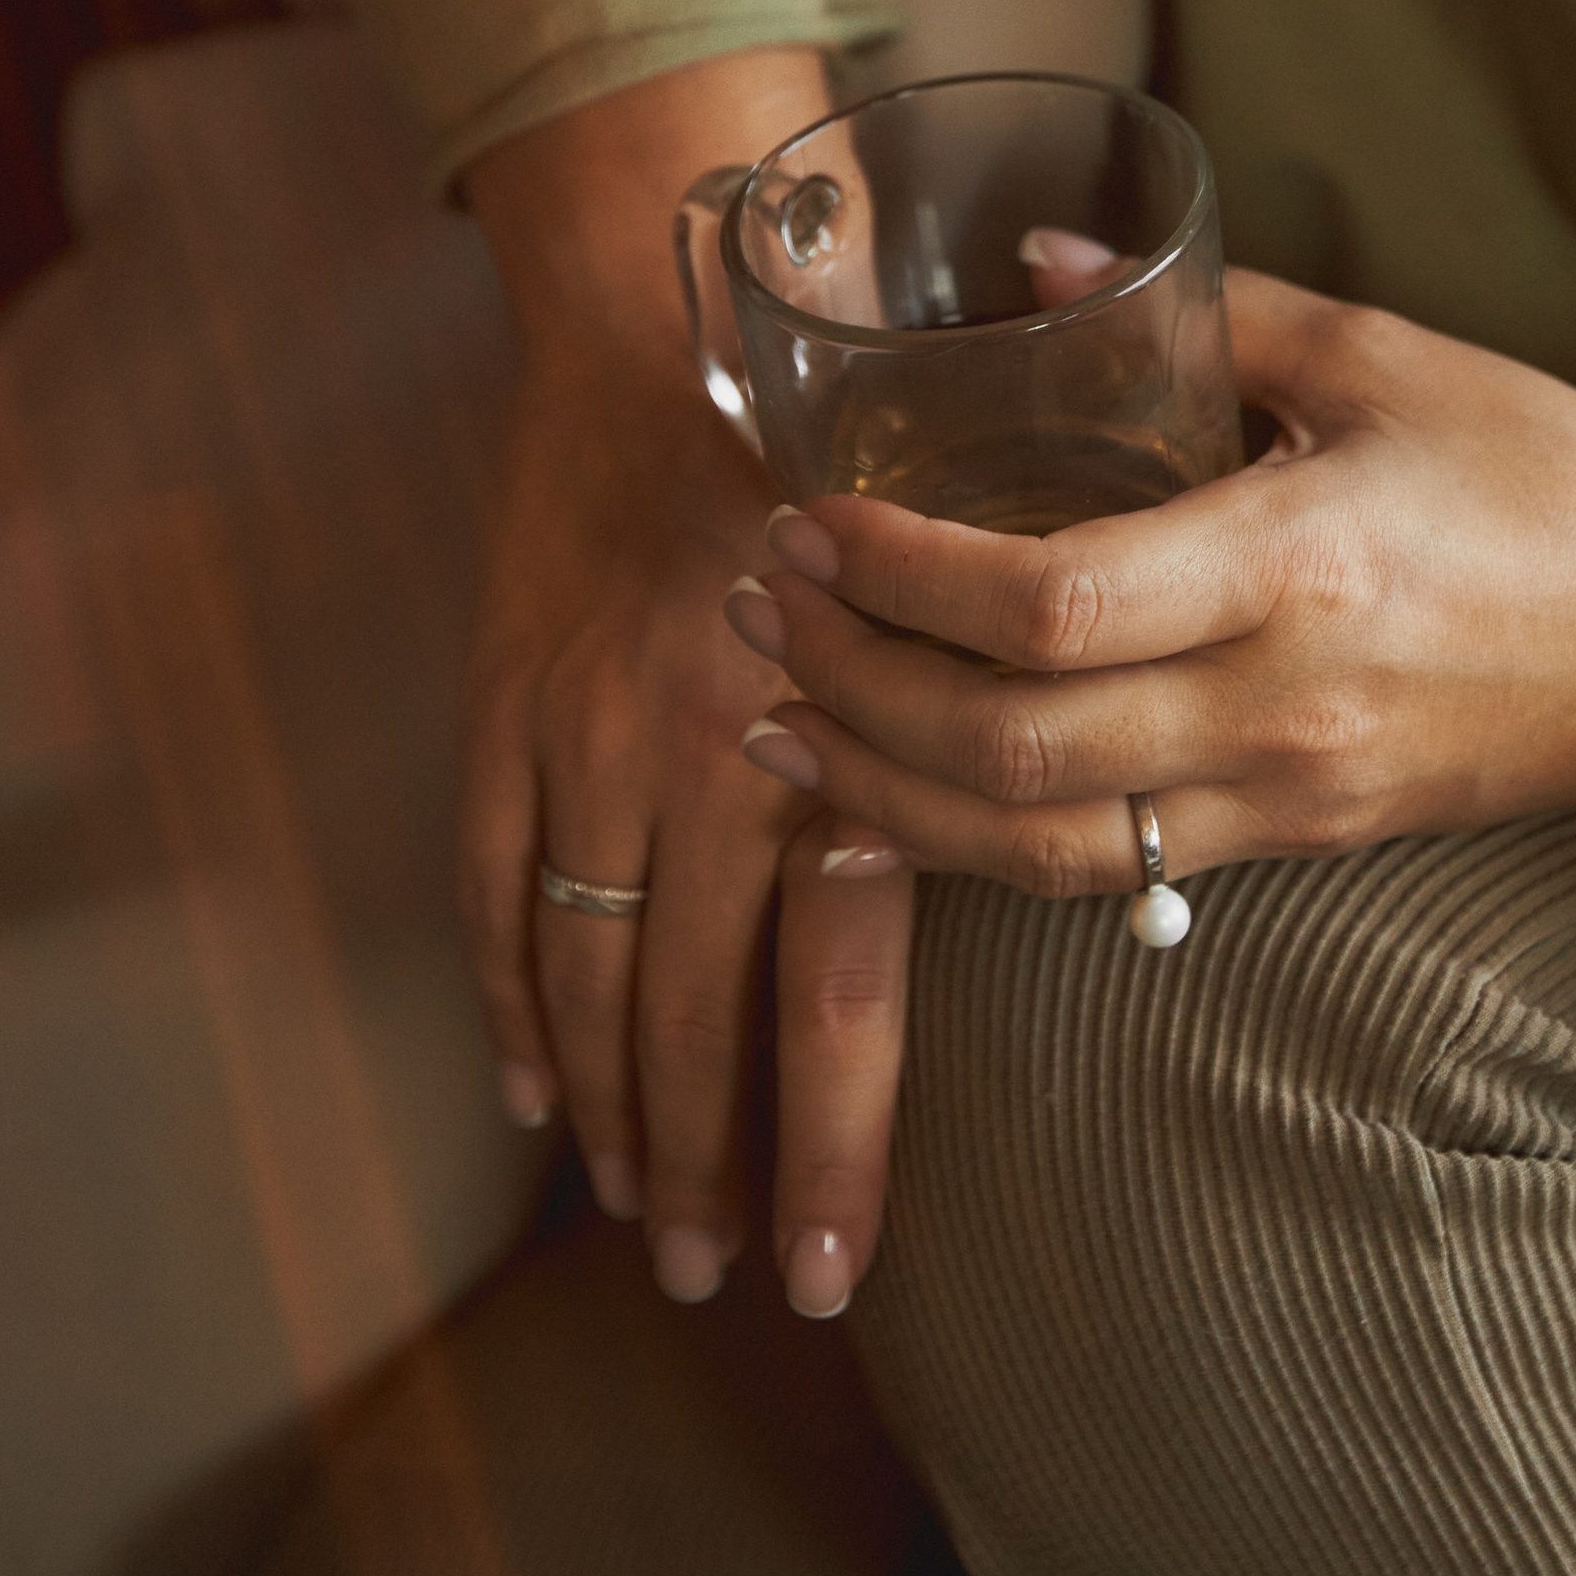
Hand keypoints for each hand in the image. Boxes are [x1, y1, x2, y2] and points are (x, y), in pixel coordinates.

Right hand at [461, 65, 915, 1328]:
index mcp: (833, 727)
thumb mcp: (965, 557)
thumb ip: (1000, 692)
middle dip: (706, 1170)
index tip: (837, 1275)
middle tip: (723, 1278)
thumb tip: (1084, 818)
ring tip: (646, 1217)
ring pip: (583, 976)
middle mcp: (703, 753)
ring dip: (613, 1113)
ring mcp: (584, 735)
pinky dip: (508, 998)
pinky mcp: (506, 702)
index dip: (831, 1142)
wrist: (661, 297)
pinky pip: (491, 885)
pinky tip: (535, 1087)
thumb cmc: (849, 415)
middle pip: (691, 1019)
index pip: (831, 993)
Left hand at [727, 269, 1575, 887]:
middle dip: (852, 688)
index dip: (903, 576)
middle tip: (754, 610)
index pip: (1054, 606)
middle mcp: (1279, 705)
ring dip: (882, 793)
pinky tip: (887, 806)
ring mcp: (1284, 796)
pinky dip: (971, 853)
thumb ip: (1208, 307)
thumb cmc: (1550, 483)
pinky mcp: (1292, 846)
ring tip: (774, 722)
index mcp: (1298, 566)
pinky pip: (1102, 882)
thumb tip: (1042, 255)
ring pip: (1036, 849)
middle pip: (1011, 748)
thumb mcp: (1390, 355)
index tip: (811, 520)